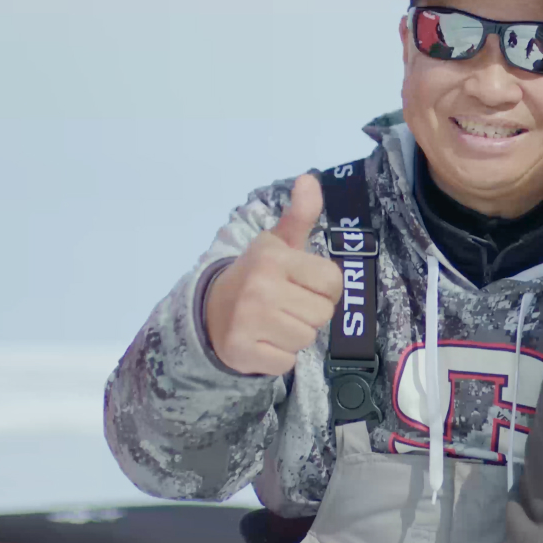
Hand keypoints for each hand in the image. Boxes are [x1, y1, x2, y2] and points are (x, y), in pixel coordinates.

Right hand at [204, 173, 343, 375]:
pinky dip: (278, 357)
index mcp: (274, 258)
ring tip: (273, 322)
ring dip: (294, 335)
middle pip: (322, 314)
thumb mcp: (278, 243)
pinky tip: (262, 340)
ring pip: (306, 339)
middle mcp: (260, 287)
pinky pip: (287, 362)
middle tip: (284, 305)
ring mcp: (249, 320)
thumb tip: (309, 179)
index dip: (324, 289)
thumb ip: (300, 215)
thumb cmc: (257, 275)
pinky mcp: (241, 350)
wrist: (210, 310)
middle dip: (309, 313)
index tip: (302, 285)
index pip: (333, 282)